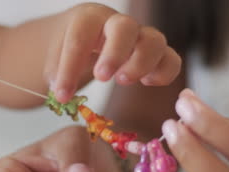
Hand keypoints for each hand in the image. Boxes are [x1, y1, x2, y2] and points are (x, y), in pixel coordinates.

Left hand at [46, 3, 181, 101]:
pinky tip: (148, 83)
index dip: (70, 68)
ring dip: (141, 63)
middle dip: (115, 53)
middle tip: (102, 77)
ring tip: (123, 80)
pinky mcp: (155, 54)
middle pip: (125, 27)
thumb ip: (56, 74)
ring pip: (154, 40)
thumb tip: (62, 94)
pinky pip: (171, 59)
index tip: (62, 95)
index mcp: (88, 19)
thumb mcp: (56, 57)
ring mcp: (139, 37)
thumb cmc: (72, 48)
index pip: (79, 38)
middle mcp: (116, 23)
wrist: (86, 38)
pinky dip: (165, 71)